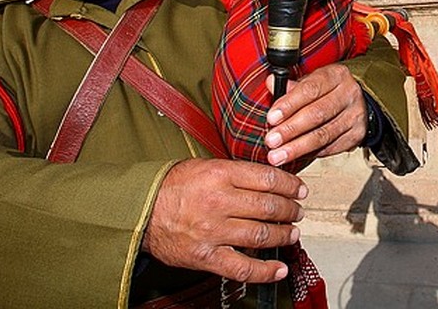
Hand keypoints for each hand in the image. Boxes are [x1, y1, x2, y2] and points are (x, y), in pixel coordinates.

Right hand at [142, 158, 306, 282]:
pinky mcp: (206, 257)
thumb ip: (235, 173)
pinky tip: (279, 269)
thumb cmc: (171, 187)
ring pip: (261, 235)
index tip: (299, 190)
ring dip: (283, 235)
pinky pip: (243, 268)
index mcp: (219, 174)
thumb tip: (268, 179)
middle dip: (290, 210)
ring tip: (292, 233)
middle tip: (298, 211)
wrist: (139, 211)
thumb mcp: (204, 166)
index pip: (267, 179)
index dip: (290, 185)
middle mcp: (218, 202)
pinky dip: (265, 271)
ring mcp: (213, 231)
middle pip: (269, 206)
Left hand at [264, 63, 367, 166]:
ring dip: (298, 147)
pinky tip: (296, 157)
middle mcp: (349, 94)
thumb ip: (291, 86)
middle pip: (317, 114)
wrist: (357, 99)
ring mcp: (355, 116)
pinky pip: (331, 147)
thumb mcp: (312, 80)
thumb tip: (271, 83)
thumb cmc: (328, 89)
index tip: (271, 118)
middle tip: (272, 141)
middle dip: (291, 130)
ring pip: (324, 135)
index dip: (289, 105)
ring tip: (279, 155)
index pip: (310, 90)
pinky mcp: (357, 135)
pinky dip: (311, 153)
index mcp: (336, 75)